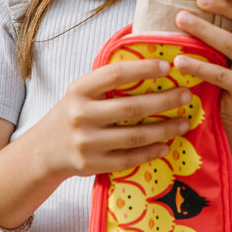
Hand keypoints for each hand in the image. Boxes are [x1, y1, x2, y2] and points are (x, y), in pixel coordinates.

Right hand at [38, 58, 191, 177]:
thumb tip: (154, 67)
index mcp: (79, 90)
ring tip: (184, 122)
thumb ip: (109, 82)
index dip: (143, 69)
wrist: (45, 149)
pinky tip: (167, 145)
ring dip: (164, 129)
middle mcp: (81, 115)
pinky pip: (129, 159)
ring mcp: (86, 142)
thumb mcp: (82, 91)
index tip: (168, 66)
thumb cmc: (74, 113)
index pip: (115, 74)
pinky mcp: (93, 165)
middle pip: (131, 107)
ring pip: (135, 136)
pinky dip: (151, 152)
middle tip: (186, 95)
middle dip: (164, 101)